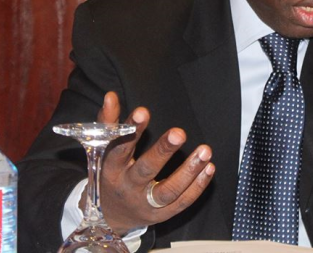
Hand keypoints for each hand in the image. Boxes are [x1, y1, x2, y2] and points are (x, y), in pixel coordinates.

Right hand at [92, 91, 215, 233]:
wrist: (109, 216)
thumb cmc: (110, 174)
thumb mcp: (104, 150)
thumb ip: (109, 123)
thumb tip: (110, 96)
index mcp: (111, 169)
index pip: (120, 147)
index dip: (132, 130)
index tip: (144, 111)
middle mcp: (127, 187)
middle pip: (145, 170)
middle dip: (163, 151)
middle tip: (179, 132)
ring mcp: (144, 204)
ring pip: (168, 190)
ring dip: (189, 171)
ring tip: (205, 150)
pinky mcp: (160, 215)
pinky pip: (181, 202)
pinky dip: (197, 187)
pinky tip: (209, 168)